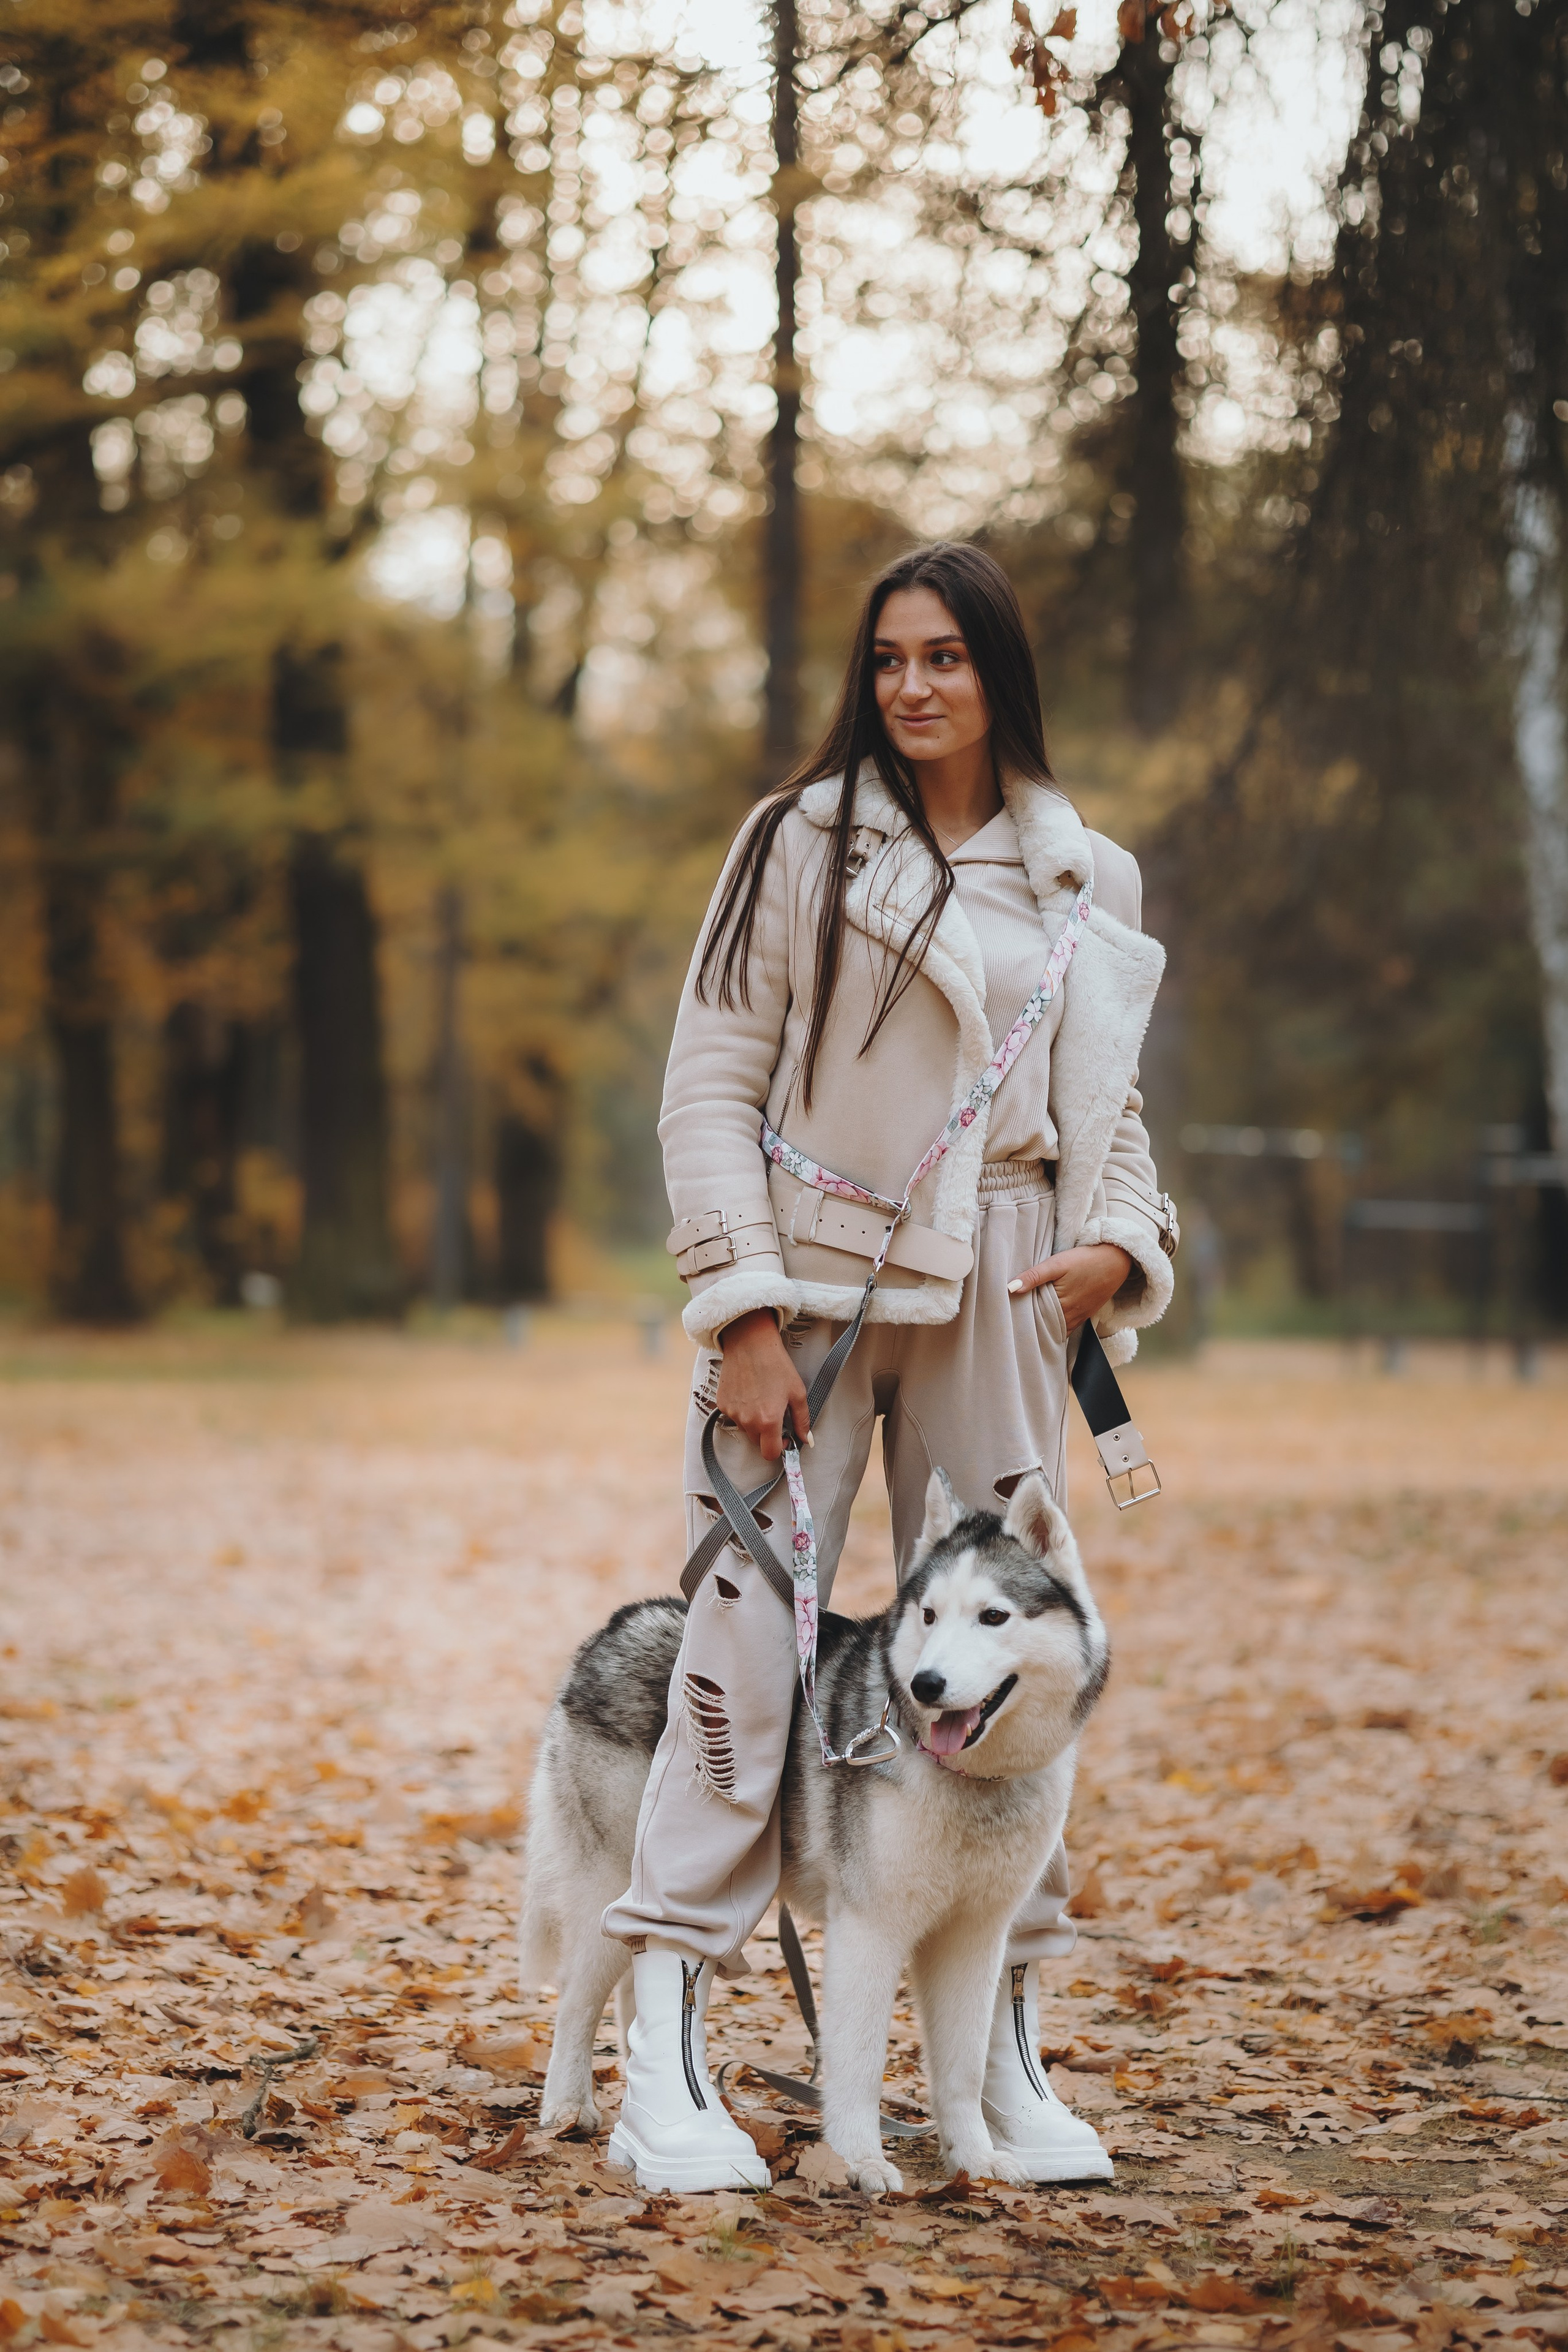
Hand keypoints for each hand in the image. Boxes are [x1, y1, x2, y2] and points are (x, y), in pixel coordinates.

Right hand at [715, 1309, 809, 1460]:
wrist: (750, 1343)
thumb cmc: (777, 1365)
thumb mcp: (797, 1392)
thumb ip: (802, 1420)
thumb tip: (807, 1440)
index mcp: (768, 1421)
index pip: (769, 1453)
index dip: (779, 1448)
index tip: (783, 1437)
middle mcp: (747, 1421)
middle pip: (757, 1442)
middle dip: (767, 1434)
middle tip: (775, 1414)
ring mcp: (732, 1412)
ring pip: (745, 1429)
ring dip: (754, 1422)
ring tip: (761, 1398)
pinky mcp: (722, 1403)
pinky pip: (734, 1416)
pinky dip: (742, 1410)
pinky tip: (748, 1392)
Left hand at [1008, 1243, 1132, 1333]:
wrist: (1116, 1260)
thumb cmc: (1085, 1260)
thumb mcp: (1057, 1263)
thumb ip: (1034, 1276)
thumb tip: (1010, 1288)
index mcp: (1060, 1304)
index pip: (1035, 1319)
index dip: (1021, 1321)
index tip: (1007, 1321)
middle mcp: (1070, 1315)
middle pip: (1045, 1326)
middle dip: (1030, 1328)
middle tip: (1012, 1328)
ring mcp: (1079, 1317)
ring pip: (1056, 1329)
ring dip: (1043, 1329)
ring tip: (1025, 1329)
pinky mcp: (1085, 1314)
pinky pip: (1068, 1327)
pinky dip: (1056, 1328)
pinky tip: (1047, 1325)